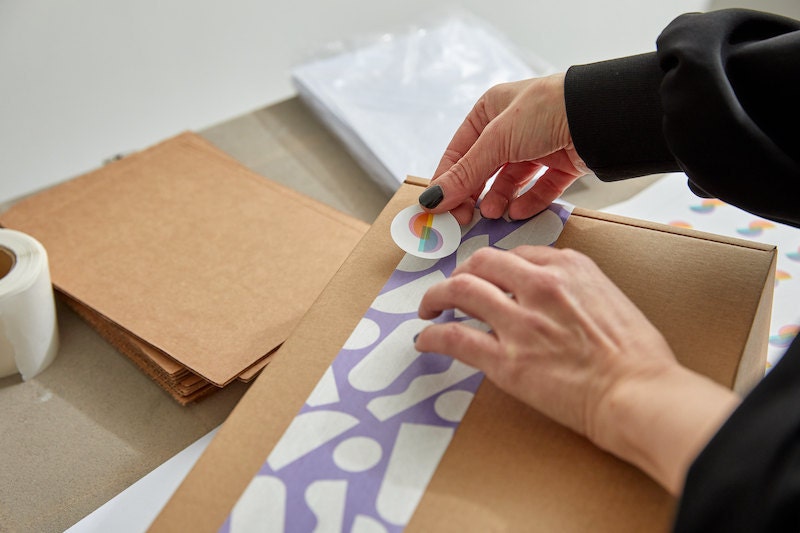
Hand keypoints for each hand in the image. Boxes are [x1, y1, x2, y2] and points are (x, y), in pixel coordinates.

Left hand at [415, 245, 674, 437]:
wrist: (638, 393)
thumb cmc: (636, 356)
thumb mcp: (609, 299)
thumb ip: (575, 290)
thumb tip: (552, 298)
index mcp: (569, 268)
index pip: (516, 255)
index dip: (494, 268)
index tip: (487, 278)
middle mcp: (540, 286)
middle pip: (481, 264)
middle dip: (460, 273)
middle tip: (451, 288)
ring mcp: (520, 322)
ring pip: (459, 292)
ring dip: (436, 297)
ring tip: (428, 307)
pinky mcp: (506, 360)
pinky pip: (454, 338)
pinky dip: (432, 336)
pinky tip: (425, 340)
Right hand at [418, 74, 590, 223]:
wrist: (601, 115)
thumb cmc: (546, 110)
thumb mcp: (497, 141)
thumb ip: (465, 173)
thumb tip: (433, 198)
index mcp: (490, 110)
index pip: (458, 152)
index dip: (447, 180)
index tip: (438, 208)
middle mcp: (512, 127)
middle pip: (482, 170)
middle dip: (474, 194)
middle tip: (465, 219)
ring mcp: (537, 145)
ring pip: (510, 182)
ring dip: (499, 200)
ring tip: (495, 213)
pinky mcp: (561, 163)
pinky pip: (539, 189)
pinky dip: (528, 202)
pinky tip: (519, 212)